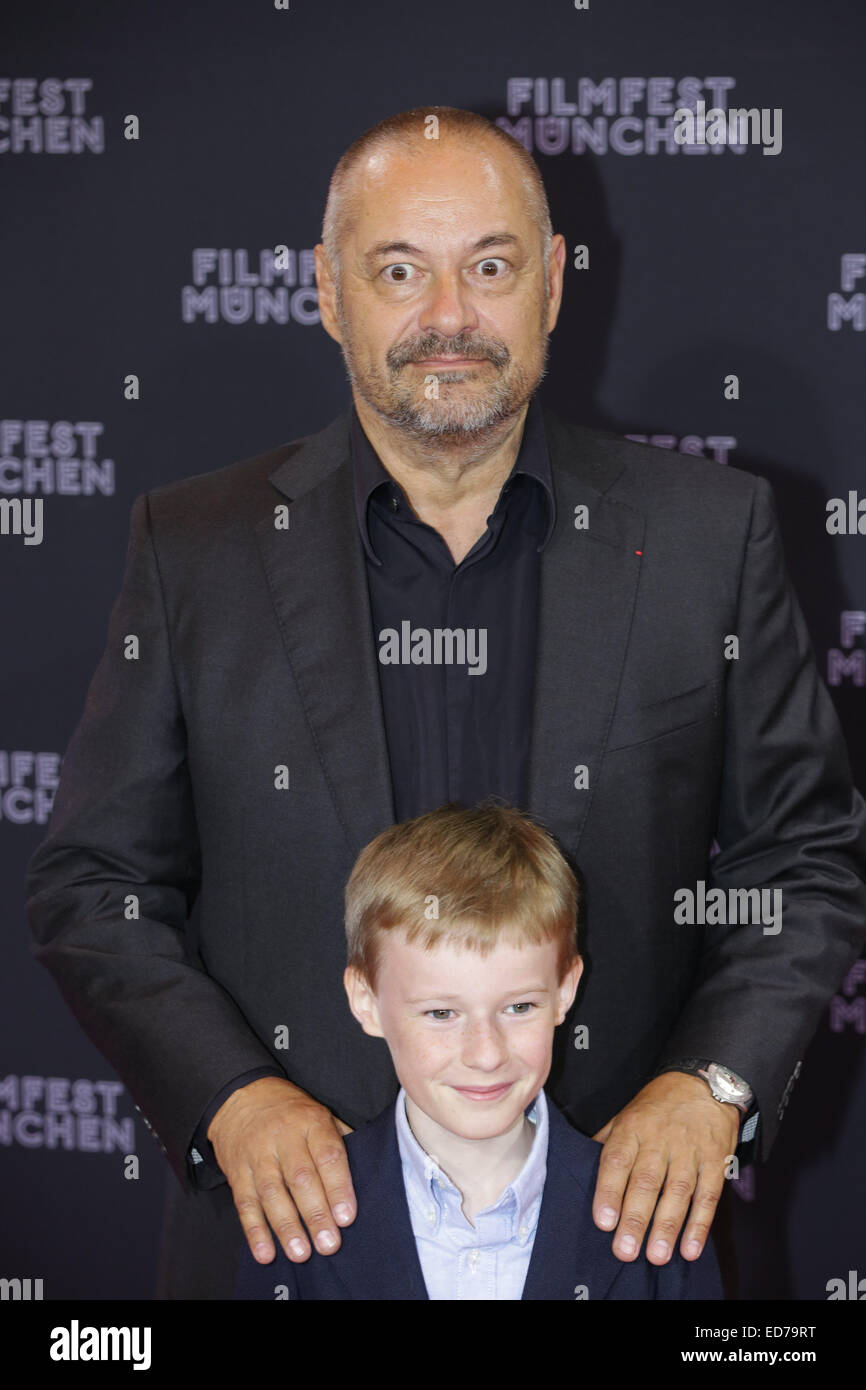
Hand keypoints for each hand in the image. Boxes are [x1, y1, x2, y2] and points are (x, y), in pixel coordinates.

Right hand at [207, 1075, 355, 1263]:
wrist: (243, 1097)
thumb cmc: (292, 1113)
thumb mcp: (319, 1114)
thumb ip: (340, 1141)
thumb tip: (367, 1172)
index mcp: (311, 1122)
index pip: (327, 1155)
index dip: (338, 1187)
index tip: (346, 1217)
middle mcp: (283, 1137)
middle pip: (300, 1178)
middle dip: (315, 1214)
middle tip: (329, 1244)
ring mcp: (257, 1154)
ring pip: (272, 1193)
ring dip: (286, 1226)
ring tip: (300, 1253)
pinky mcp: (237, 1171)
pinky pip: (245, 1202)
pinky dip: (254, 1231)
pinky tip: (265, 1253)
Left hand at [591, 1071, 739, 1264]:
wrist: (704, 1082)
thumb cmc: (658, 1106)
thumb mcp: (627, 1114)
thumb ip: (607, 1142)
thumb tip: (580, 1167)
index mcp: (632, 1128)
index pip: (617, 1160)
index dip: (609, 1191)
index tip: (603, 1222)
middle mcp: (660, 1139)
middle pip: (646, 1181)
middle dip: (635, 1218)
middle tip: (625, 1250)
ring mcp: (690, 1150)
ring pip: (677, 1191)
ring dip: (667, 1226)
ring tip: (657, 1256)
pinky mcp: (716, 1160)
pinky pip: (708, 1195)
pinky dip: (700, 1224)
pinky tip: (690, 1248)